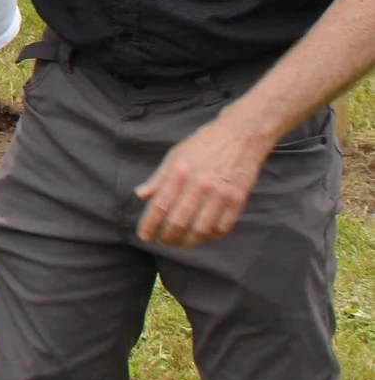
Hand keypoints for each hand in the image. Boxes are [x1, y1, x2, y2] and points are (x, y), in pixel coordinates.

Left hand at [136, 113, 274, 247]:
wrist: (239, 136)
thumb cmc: (202, 145)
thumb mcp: (175, 155)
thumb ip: (158, 178)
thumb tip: (140, 195)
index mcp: (179, 172)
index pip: (159, 205)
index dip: (149, 224)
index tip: (144, 235)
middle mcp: (199, 185)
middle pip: (179, 221)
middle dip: (167, 237)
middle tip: (162, 242)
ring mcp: (220, 194)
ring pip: (201, 229)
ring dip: (188, 242)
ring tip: (180, 244)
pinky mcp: (238, 199)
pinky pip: (223, 227)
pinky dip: (211, 237)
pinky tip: (202, 238)